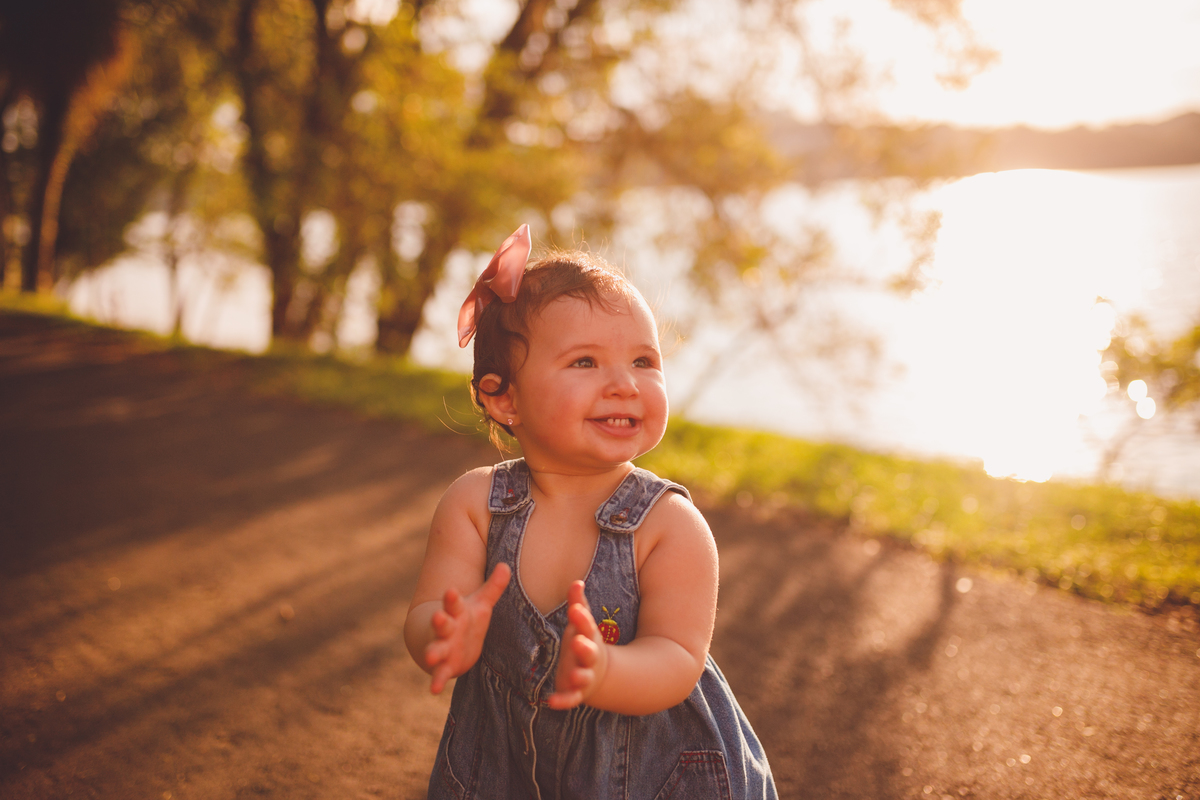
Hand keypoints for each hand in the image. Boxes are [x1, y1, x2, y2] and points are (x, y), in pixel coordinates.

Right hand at [424, 563, 510, 694]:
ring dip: (433, 652)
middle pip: (442, 623)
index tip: (451, 591)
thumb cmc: (468, 618)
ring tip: (430, 657)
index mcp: (456, 612)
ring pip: (436, 648)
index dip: (451, 598)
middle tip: (437, 618)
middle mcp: (447, 628)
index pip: (453, 603)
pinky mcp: (445, 665)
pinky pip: (440, 673)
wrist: (448, 640)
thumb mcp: (482, 603)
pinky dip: (437, 680)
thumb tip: (506, 565)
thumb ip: (494, 587)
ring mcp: (443, 647)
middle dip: (439, 621)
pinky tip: (434, 689)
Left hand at [547, 581, 608, 709]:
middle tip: (578, 641)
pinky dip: (563, 701)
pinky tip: (551, 702)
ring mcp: (584, 676)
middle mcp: (589, 657)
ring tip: (574, 675)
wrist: (598, 672)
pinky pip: (570, 698)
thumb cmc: (583, 641)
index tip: (574, 609)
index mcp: (589, 637)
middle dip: (585, 648)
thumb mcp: (581, 623)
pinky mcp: (576, 692)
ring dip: (580, 676)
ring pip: (584, 677)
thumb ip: (578, 604)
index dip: (582, 619)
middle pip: (590, 652)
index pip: (587, 626)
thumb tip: (576, 581)